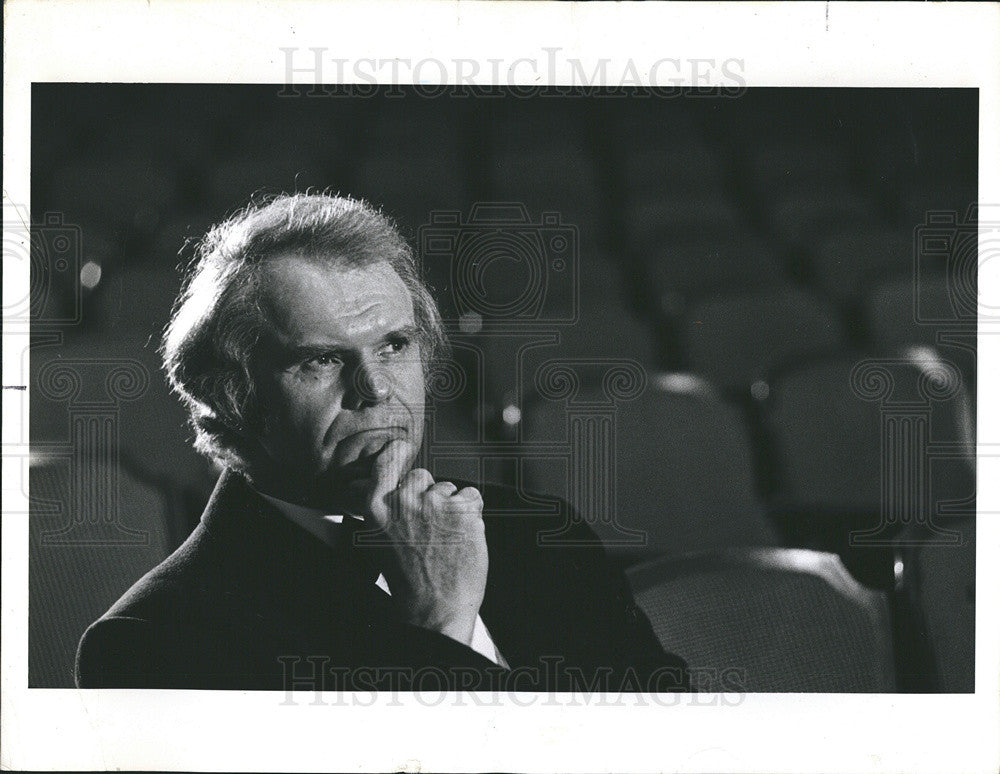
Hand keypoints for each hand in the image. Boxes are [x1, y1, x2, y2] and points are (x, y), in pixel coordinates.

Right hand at [359, 440, 487, 646]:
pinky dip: (472, 513)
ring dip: (451, 507)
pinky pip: (472, 496)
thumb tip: (380, 483)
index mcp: (378, 508)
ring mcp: (435, 504)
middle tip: (429, 526)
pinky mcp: (463, 510)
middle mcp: (404, 502)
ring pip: (449, 489)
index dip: (397, 453)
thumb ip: (382, 508)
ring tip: (445, 538)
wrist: (434, 608)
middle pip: (422, 476)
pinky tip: (462, 536)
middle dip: (428, 494)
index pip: (387, 461)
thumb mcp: (379, 540)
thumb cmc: (409, 579)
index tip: (402, 450)